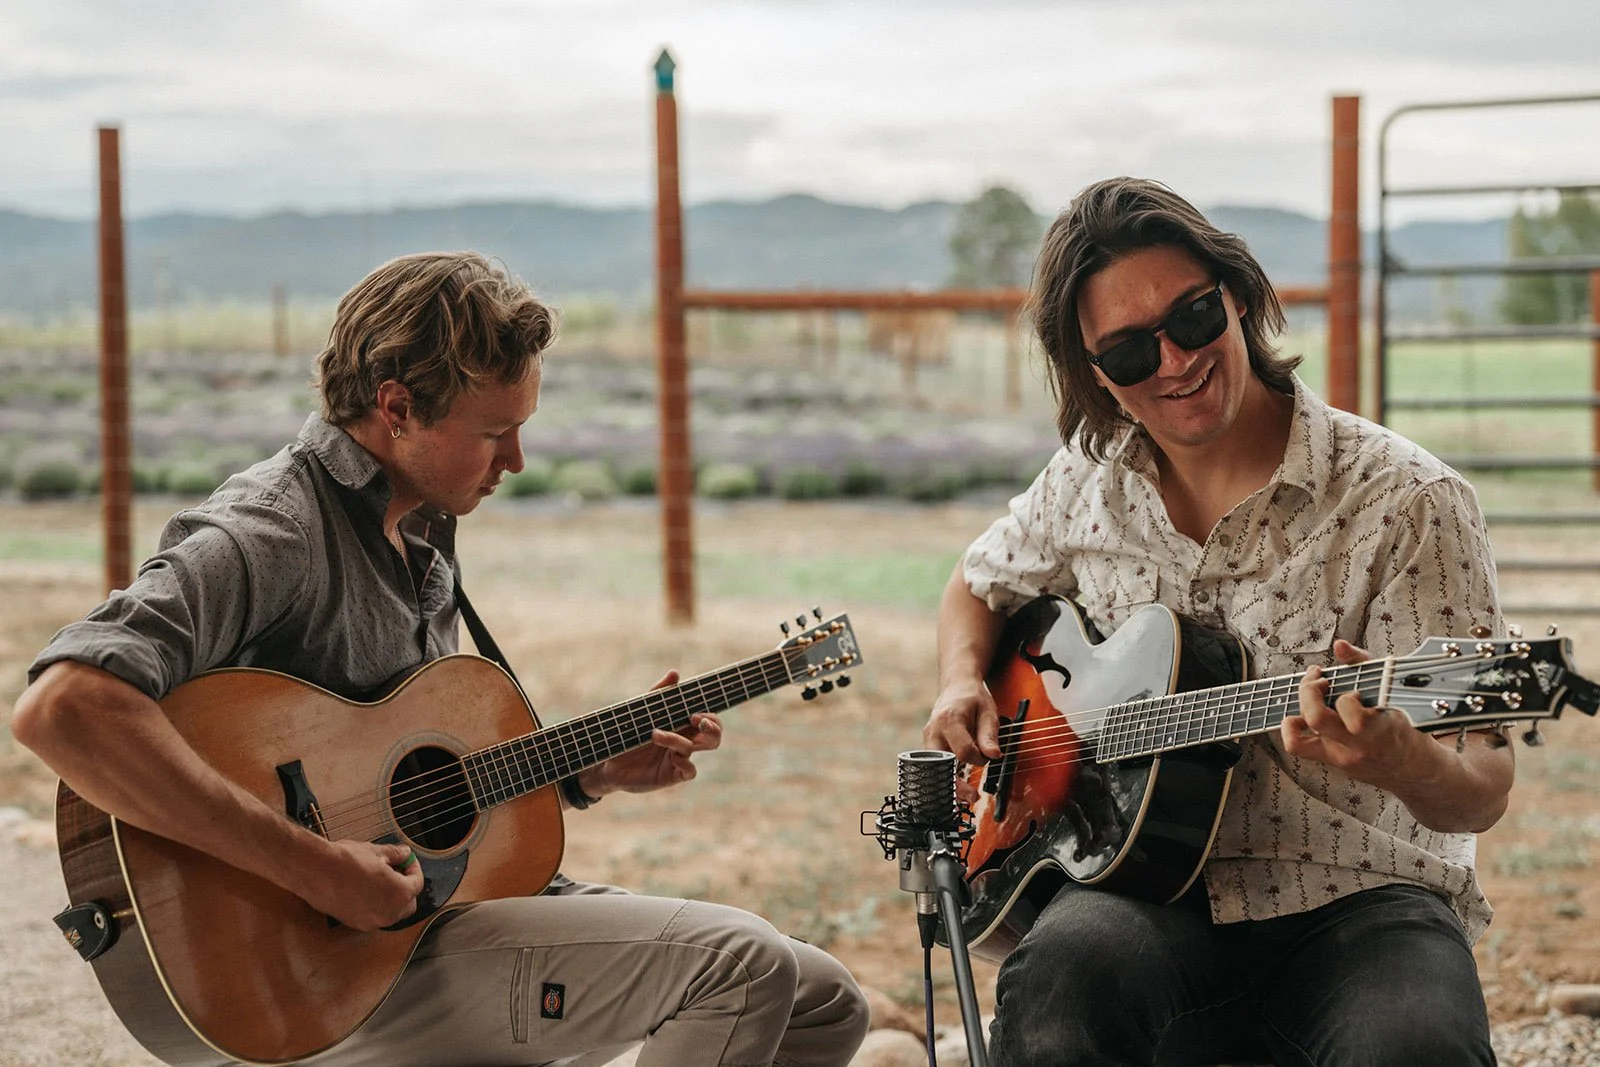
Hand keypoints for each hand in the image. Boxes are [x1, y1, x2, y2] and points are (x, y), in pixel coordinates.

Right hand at [298, 839, 425, 931]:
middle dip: (405, 887)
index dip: (413, 868)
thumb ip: (395, 854)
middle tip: (396, 870)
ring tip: (379, 879)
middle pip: (408, 904)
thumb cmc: (346, 860)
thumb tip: (404, 853)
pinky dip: (375, 905)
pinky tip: (365, 889)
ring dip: (391, 899)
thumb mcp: (376, 852)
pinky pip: (373, 917)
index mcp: (399, 894)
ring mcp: (371, 922)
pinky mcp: (354, 924)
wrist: (315, 870)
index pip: (417, 884)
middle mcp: (388, 913)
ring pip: (391, 913)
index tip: (407, 860)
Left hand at [587, 671, 723, 795]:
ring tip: (656, 734)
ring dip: (679, 739)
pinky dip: (685, 763)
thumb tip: (675, 672)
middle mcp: (685, 740)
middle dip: (712, 727)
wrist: (608, 761)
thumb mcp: (642, 711)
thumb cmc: (627, 733)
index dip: (711, 716)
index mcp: (682, 724)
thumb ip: (658, 693)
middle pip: (714, 736)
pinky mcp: (672, 774)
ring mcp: (679, 758)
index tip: (695, 712)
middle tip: (695, 718)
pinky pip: (690, 771)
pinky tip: (672, 757)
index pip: (709, 719)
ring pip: (697, 748)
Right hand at [924, 677, 1000, 801]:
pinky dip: (947, 777)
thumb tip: (994, 756)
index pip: (963, 751)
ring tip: (966, 796)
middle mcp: (934, 731)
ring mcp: (928, 739)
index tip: (989, 757)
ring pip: (934, 769)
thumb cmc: (973, 698)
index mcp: (950, 720)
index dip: (979, 759)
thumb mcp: (988, 712)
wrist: (956, 686)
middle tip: (973, 797)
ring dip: (950, 784)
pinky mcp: (929, 746)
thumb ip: (989, 735)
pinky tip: (958, 786)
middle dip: (956, 785)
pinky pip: (936, 766)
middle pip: (941, 766)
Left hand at [1283, 638, 1430, 791]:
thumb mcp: (1392, 693)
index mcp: (1379, 729)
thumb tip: (1339, 645)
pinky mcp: (1329, 761)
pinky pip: (1297, 745)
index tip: (1355, 691)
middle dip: (1310, 691)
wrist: (1410, 768)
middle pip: (1317, 719)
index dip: (1348, 698)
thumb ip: (1364, 664)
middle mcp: (1357, 746)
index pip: (1354, 716)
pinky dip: (1291, 727)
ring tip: (1311, 693)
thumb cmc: (1400, 724)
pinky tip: (1300, 714)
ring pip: (1300, 738)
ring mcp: (1340, 756)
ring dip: (1299, 708)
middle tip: (1321, 680)